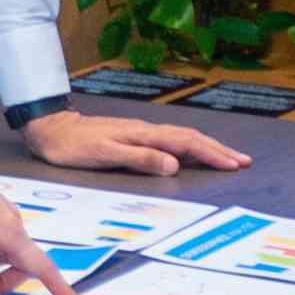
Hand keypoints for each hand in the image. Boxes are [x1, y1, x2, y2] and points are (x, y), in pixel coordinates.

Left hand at [23, 105, 248, 180]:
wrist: (51, 129)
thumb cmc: (73, 146)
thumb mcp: (104, 154)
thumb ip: (139, 158)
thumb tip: (173, 165)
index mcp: (142, 135)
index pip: (186, 144)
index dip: (212, 154)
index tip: (234, 165)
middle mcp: (145, 131)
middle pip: (190, 138)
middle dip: (218, 149)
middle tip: (243, 161)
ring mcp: (140, 132)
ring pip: (182, 137)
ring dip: (207, 147)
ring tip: (227, 157)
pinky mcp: (134, 136)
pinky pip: (170, 140)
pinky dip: (189, 147)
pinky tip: (192, 153)